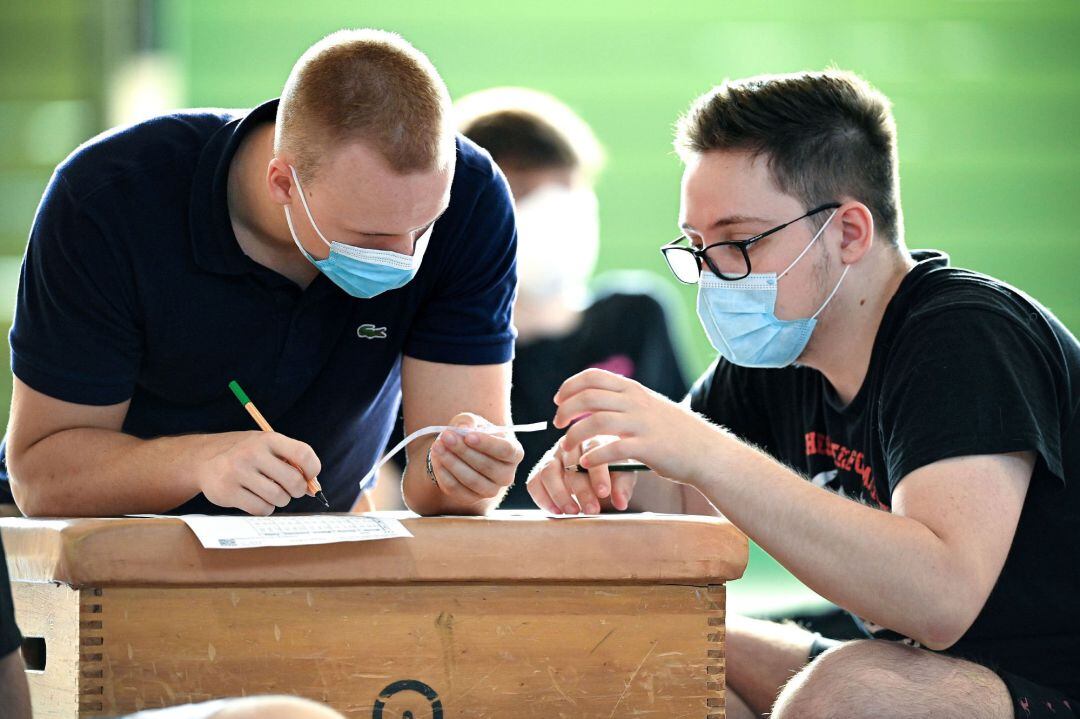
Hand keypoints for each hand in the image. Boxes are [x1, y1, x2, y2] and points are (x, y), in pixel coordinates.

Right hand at [194, 431, 320, 515]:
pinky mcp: (227, 491)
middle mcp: (253, 453)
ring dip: (280, 500)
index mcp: (268, 439)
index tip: (309, 477)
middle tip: (290, 490)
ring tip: (271, 493)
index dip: (313, 469)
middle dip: (297, 490)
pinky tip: (257, 499)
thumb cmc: (244, 454)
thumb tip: (312, 489)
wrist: (202, 458)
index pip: (303, 454)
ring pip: (278, 498)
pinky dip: (265, 509)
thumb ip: (290, 461)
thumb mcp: (266, 446)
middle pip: (293, 481)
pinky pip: (261, 509)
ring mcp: (238, 472)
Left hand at [428, 412, 524, 503]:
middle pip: (487, 466)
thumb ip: (468, 421)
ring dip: (452, 463)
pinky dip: (444, 473)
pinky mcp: (472, 499)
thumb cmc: (473, 435)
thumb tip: (463, 428)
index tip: (468, 436)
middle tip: (446, 437)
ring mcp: (491, 490)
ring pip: (472, 480)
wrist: (463, 453)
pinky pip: (457, 489)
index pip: (506, 450)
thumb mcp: (472, 422)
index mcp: (514, 453)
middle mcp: (507, 475)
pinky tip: (436, 459)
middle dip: (463, 451)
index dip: (487, 444)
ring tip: (437, 446)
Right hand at [526, 435, 639, 514]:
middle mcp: (568, 445)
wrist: (597, 470)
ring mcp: (551, 457)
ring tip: (574, 512)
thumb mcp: (623, 473)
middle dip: (581, 489)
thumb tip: (621, 503)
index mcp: (591, 438)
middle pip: (569, 463)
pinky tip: (557, 512)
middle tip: (593, 510)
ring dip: (560, 494)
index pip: (592, 449)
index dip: (597, 473)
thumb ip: (622, 485)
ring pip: (548, 472)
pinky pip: (534, 483)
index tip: (604, 493)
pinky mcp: (539, 471)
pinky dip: (543, 499)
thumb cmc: (612, 469)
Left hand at [552, 368, 725, 485]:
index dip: (570, 386)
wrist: (707, 452)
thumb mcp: (649, 406)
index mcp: (634, 390)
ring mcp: (642, 424)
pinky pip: (613, 449)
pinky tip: (585, 463)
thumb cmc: (675, 432)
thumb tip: (596, 398)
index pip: (593, 376)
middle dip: (566, 410)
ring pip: (596, 422)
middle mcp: (636, 403)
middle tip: (557, 425)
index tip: (558, 401)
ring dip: (574, 435)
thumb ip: (625, 400)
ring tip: (565, 448)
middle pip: (588, 397)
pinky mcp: (648, 448)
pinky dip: (594, 456)